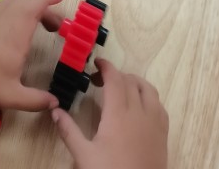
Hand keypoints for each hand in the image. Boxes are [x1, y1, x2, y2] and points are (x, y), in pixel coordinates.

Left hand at [0, 0, 63, 111]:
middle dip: (43, 8)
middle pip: (25, 3)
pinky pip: (2, 6)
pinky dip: (15, 7)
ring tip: (39, 23)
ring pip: (13, 2)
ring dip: (28, 6)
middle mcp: (4, 23)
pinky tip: (18, 23)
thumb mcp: (13, 97)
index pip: (31, 8)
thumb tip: (55, 101)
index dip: (46, 0)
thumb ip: (36, 99)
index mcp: (15, 36)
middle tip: (55, 26)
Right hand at [53, 58, 167, 168]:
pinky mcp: (163, 134)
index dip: (106, 67)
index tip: (96, 62)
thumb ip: (69, 131)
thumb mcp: (84, 155)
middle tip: (100, 81)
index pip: (115, 79)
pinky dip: (149, 98)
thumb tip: (55, 110)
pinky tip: (140, 107)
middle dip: (116, 74)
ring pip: (149, 90)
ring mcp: (154, 123)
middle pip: (131, 81)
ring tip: (122, 88)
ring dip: (135, 83)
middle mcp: (139, 113)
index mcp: (118, 114)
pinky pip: (160, 106)